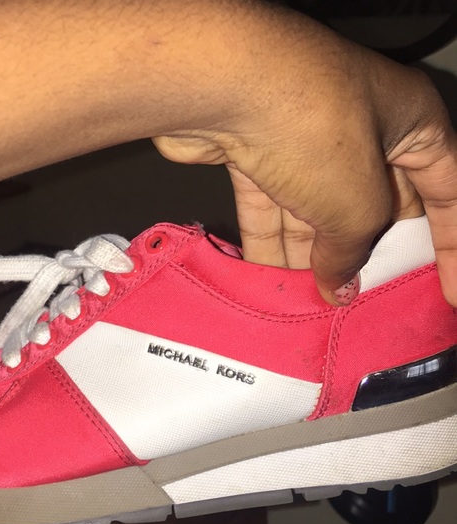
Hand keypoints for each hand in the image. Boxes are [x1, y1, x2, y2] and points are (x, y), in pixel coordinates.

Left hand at [154, 8, 456, 305]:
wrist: (223, 84)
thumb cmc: (313, 128)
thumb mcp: (356, 202)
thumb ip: (352, 252)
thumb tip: (337, 289)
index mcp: (409, 122)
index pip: (445, 191)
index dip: (450, 245)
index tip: (445, 290)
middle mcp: (358, 126)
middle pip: (371, 205)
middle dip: (362, 255)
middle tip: (359, 301)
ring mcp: (303, 138)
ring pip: (311, 212)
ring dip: (307, 258)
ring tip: (306, 304)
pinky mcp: (255, 152)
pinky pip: (269, 207)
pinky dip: (268, 243)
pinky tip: (266, 281)